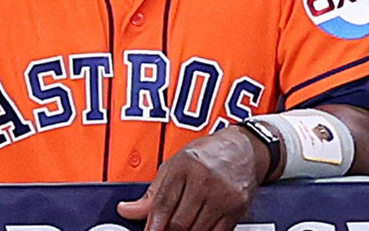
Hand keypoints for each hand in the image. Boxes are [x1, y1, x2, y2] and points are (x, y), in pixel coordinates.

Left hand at [117, 127, 261, 230]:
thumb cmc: (206, 154)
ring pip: (197, 229)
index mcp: (185, 166)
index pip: (163, 203)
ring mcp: (224, 196)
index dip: (152, 223)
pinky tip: (195, 229)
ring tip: (176, 229)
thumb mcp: (174, 165)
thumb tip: (127, 210)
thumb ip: (152, 192)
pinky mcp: (238, 209)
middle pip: (180, 220)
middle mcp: (205, 181)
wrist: (244, 149)